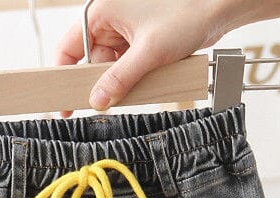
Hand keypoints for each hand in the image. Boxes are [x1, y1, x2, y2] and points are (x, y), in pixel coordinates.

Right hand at [54, 0, 228, 115]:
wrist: (215, 13)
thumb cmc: (184, 17)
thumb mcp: (147, 54)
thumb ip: (119, 80)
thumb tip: (98, 101)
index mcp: (101, 12)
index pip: (70, 47)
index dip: (64, 76)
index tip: (63, 102)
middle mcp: (110, 20)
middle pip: (91, 61)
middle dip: (100, 82)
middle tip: (104, 103)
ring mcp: (124, 32)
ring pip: (109, 67)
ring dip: (120, 82)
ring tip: (137, 83)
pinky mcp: (138, 42)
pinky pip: (125, 66)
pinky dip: (131, 78)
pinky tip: (143, 81)